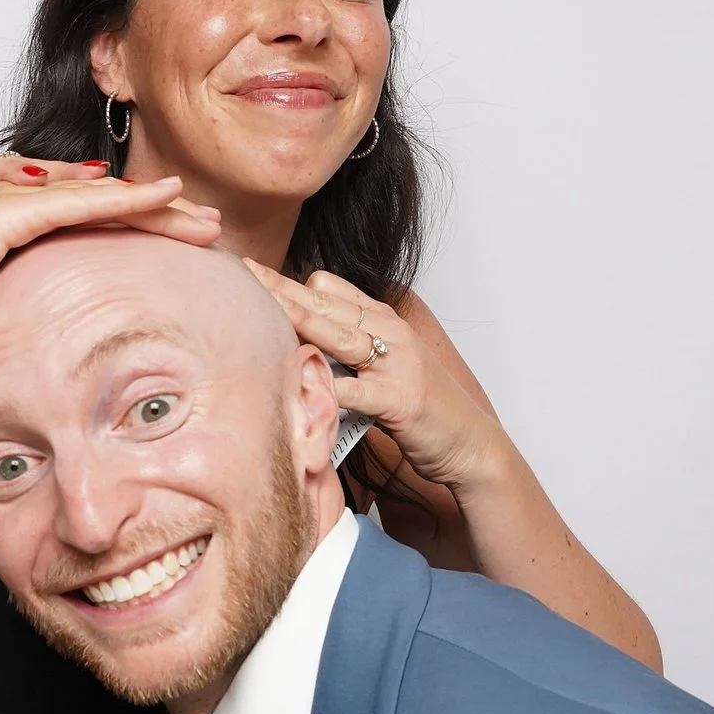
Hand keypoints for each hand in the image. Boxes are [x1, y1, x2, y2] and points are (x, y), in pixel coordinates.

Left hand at [246, 260, 504, 492]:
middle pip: (327, 305)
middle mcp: (391, 332)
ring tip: (263, 308)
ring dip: (302, 321)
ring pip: (341, 336)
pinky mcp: (401, 399)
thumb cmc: (420, 406)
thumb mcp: (384, 364)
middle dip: (282, 288)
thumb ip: (347, 347)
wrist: (470, 443)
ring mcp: (398, 363)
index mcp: (383, 320)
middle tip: (243, 271)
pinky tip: (300, 381)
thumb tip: (302, 335)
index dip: (287, 281)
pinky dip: (330, 386)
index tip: (249, 270)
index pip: (328, 289)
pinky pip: (358, 390)